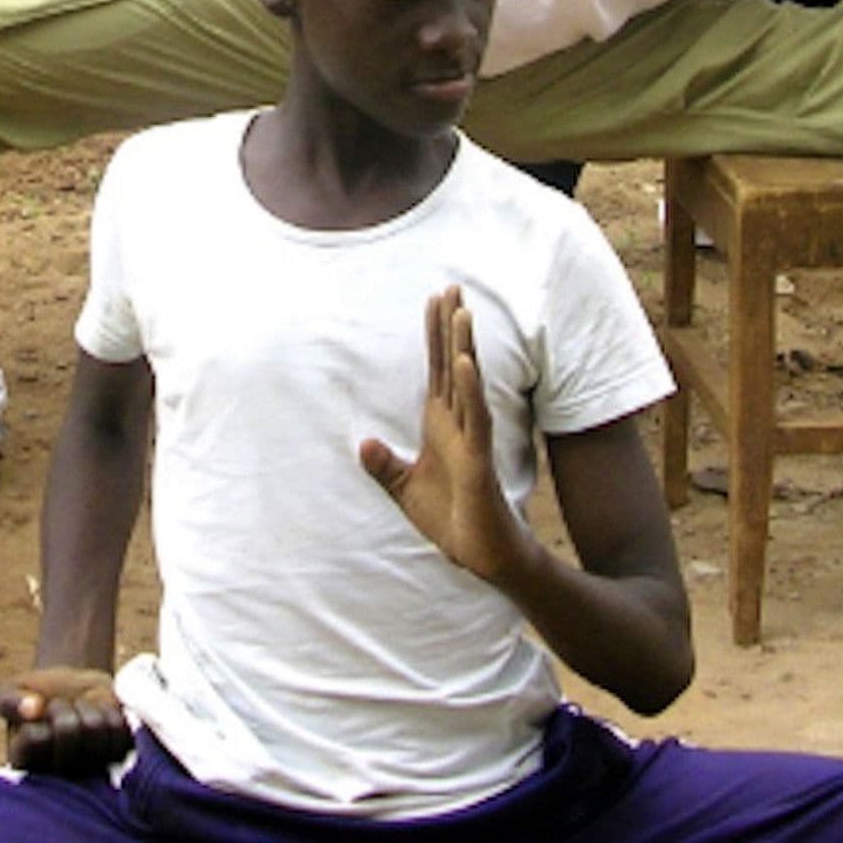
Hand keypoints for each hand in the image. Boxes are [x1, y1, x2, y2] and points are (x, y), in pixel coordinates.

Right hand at [0, 666, 130, 774]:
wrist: (73, 690)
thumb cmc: (38, 696)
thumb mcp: (11, 692)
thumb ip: (10, 700)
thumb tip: (32, 708)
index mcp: (27, 766)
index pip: (35, 737)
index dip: (40, 712)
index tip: (38, 705)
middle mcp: (60, 776)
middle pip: (68, 732)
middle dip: (64, 707)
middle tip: (60, 706)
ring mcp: (91, 768)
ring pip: (96, 730)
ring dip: (89, 708)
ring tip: (80, 710)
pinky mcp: (118, 755)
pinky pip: (121, 730)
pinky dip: (112, 711)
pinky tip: (100, 712)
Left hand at [359, 287, 524, 586]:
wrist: (479, 555)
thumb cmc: (450, 518)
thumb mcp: (404, 489)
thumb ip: (384, 466)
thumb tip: (363, 444)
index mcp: (440, 424)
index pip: (438, 369)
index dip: (436, 335)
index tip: (436, 298)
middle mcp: (457, 423)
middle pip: (454, 364)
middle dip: (452, 326)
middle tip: (453, 286)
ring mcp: (470, 438)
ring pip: (467, 383)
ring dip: (464, 348)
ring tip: (462, 312)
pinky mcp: (478, 459)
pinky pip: (475, 418)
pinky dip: (470, 390)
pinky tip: (466, 365)